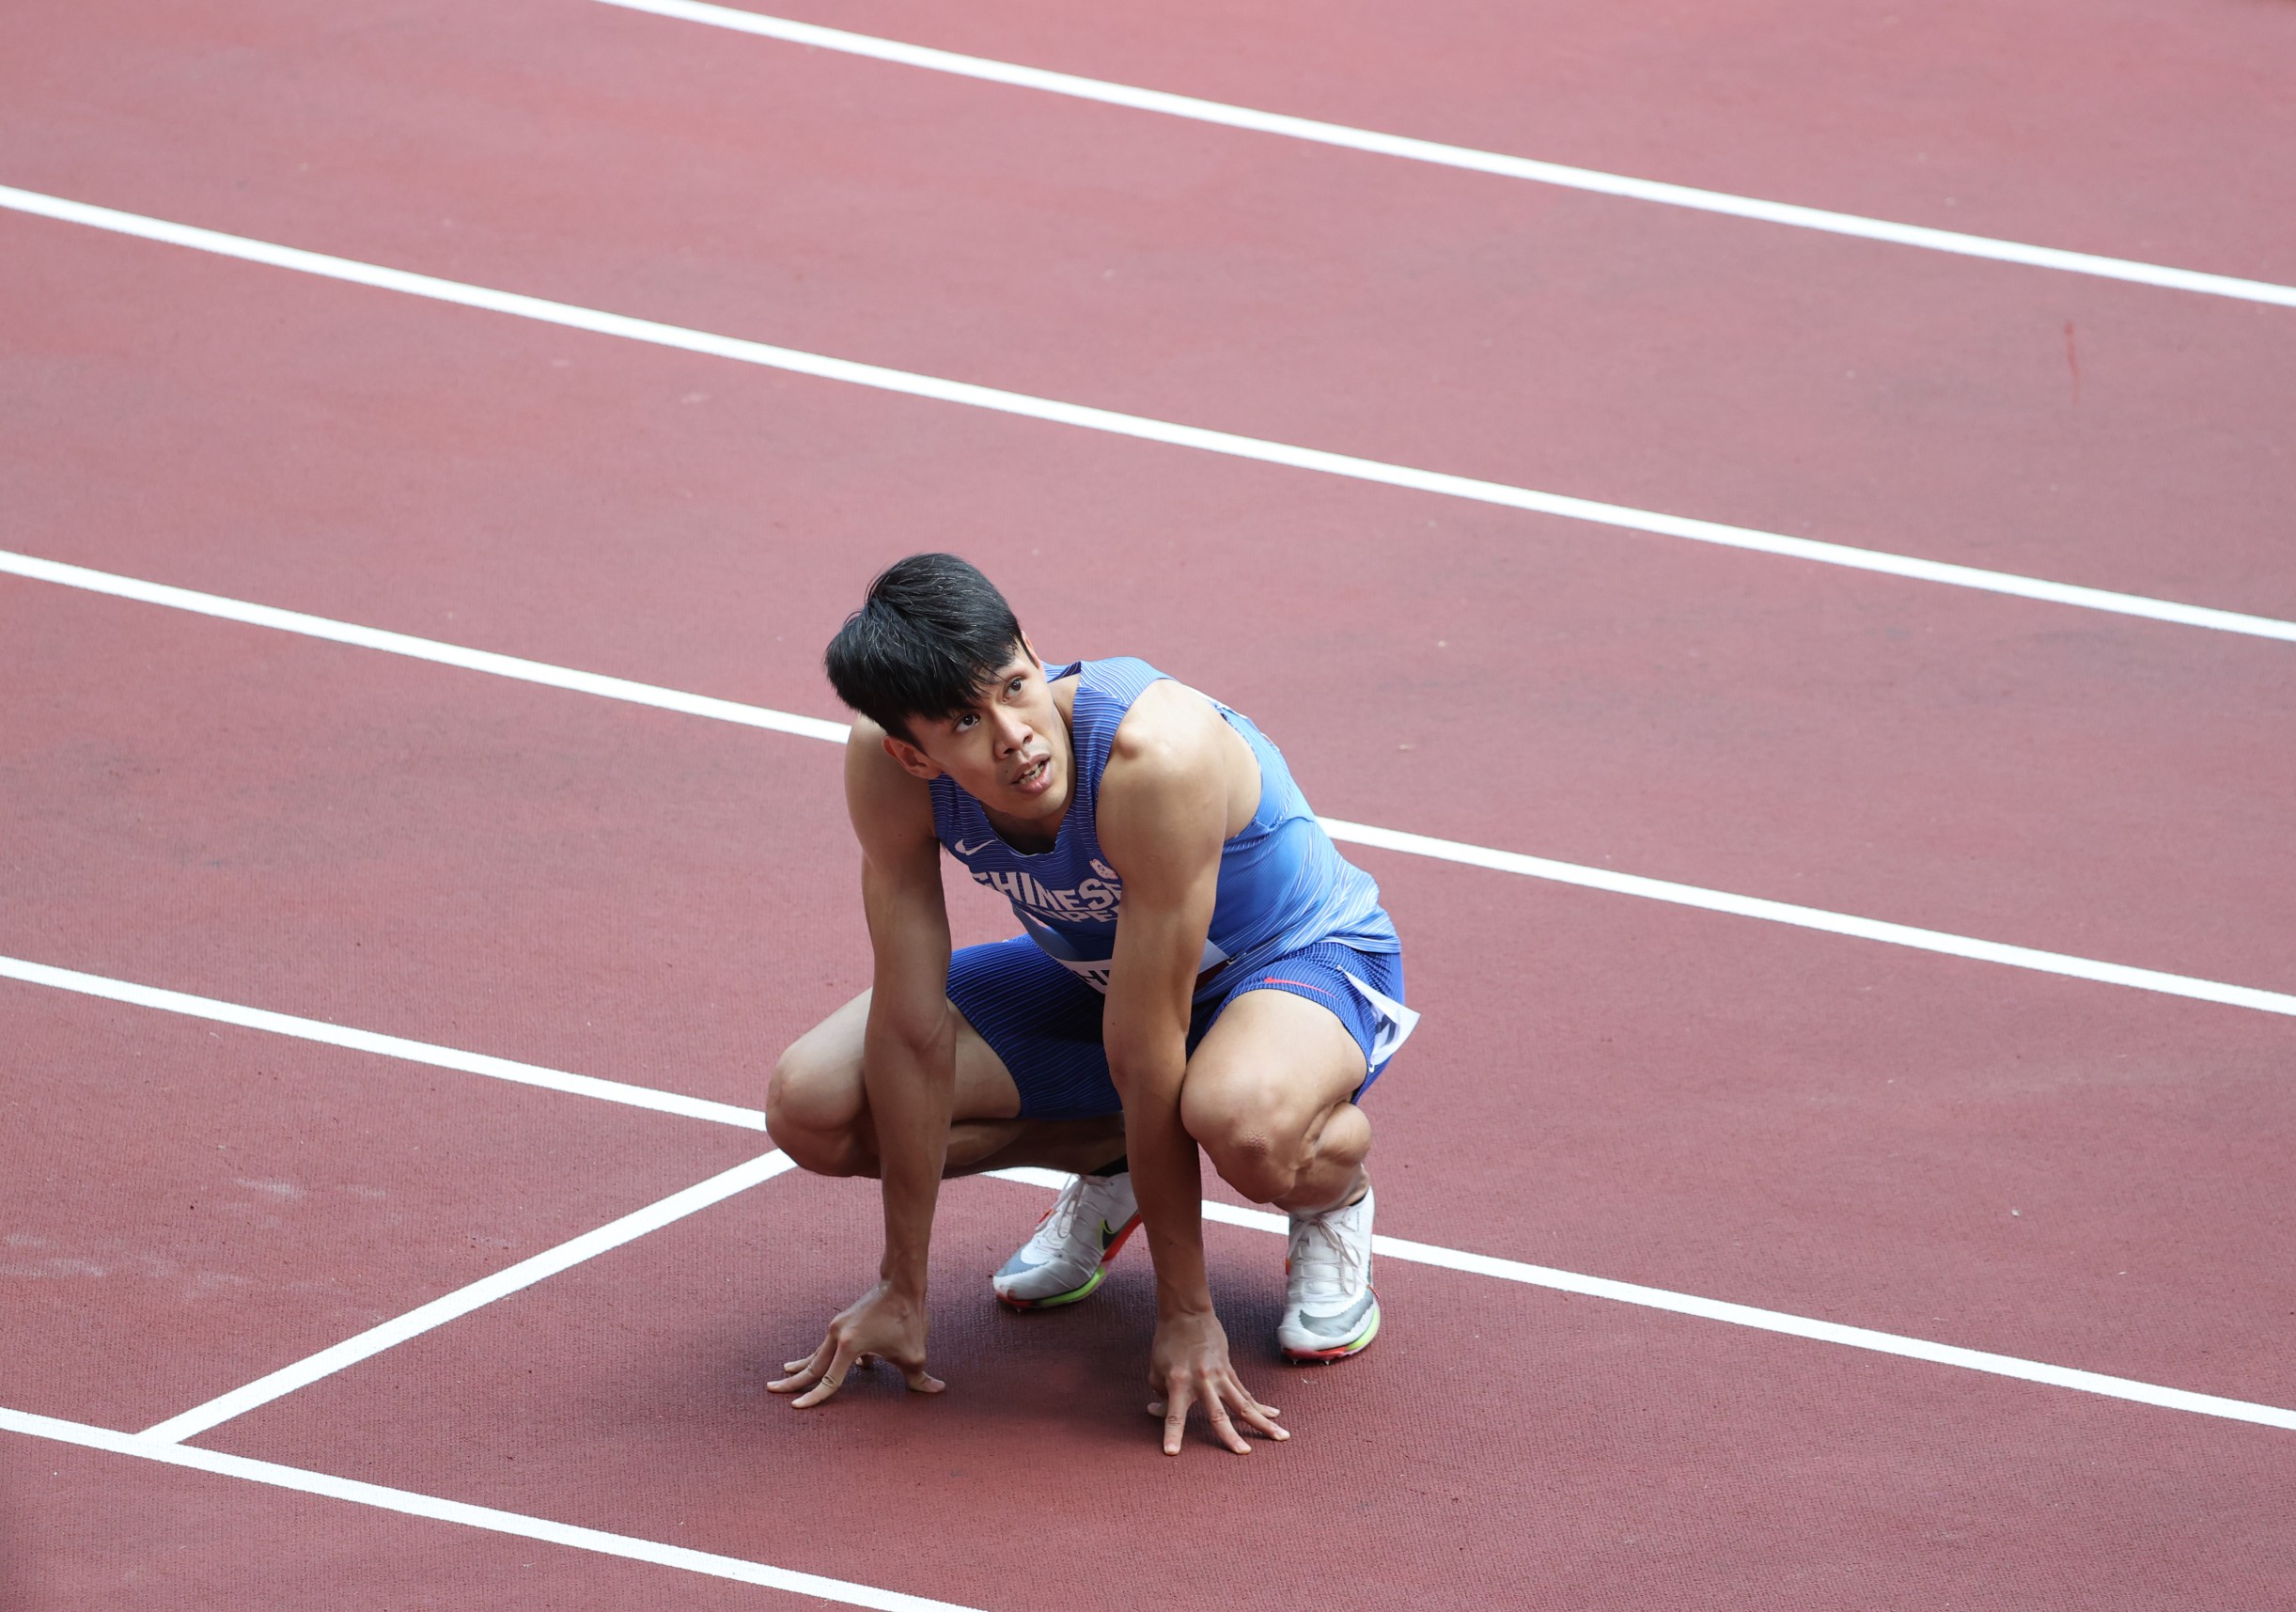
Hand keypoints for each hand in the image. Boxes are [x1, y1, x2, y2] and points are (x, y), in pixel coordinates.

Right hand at [769, 1281, 944, 1407]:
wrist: (901, 1284)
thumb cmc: (908, 1318)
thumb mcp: (915, 1354)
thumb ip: (920, 1378)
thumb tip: (938, 1390)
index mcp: (850, 1347)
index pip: (829, 1380)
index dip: (814, 1397)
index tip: (797, 1407)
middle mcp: (837, 1335)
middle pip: (812, 1365)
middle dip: (793, 1381)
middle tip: (771, 1390)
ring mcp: (838, 1327)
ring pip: (817, 1353)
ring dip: (803, 1366)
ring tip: (784, 1374)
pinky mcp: (844, 1323)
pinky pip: (829, 1345)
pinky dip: (823, 1356)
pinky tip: (816, 1363)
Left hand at [1145, 1307, 1286, 1455]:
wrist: (1187, 1314)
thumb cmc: (1167, 1343)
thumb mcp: (1156, 1371)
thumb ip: (1161, 1395)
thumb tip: (1158, 1413)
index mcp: (1178, 1382)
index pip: (1174, 1414)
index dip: (1172, 1433)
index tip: (1172, 1453)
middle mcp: (1202, 1381)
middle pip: (1218, 1414)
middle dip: (1230, 1435)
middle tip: (1243, 1453)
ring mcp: (1219, 1376)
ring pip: (1243, 1404)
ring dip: (1262, 1422)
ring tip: (1281, 1436)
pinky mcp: (1229, 1371)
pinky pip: (1245, 1393)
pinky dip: (1259, 1405)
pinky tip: (1274, 1415)